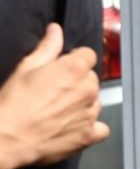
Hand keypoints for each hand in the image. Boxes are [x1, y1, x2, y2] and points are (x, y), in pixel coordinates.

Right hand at [0, 23, 108, 168]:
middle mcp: (89, 88)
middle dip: (77, 82)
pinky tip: (75, 127)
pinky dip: (91, 128)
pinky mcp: (88, 134)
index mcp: (76, 68)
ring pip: (95, 101)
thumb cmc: (13, 103)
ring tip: (58, 111)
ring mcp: (90, 112)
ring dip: (83, 103)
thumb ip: (47, 47)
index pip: (88, 55)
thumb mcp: (26, 68)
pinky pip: (101, 128)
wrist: (5, 138)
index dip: (73, 60)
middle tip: (54, 92)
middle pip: (91, 78)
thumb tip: (56, 30)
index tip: (61, 69)